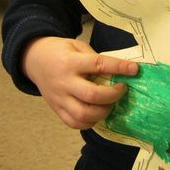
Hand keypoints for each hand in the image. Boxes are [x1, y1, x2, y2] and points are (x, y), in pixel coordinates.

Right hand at [23, 36, 137, 129]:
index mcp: (70, 62)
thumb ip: (94, 58)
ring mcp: (59, 99)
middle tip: (122, 89)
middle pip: (92, 95)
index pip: (99, 65)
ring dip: (103, 112)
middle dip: (113, 95)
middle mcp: (64, 82)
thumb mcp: (77, 46)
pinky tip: (97, 113)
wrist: (34, 60)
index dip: (119, 68)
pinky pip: (74, 123)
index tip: (134, 69)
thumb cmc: (60, 51)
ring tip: (110, 103)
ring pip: (84, 114)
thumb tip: (118, 70)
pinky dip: (90, 122)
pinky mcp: (56, 110)